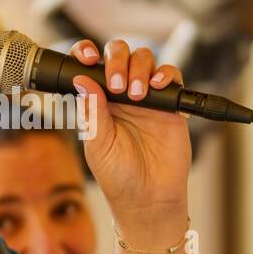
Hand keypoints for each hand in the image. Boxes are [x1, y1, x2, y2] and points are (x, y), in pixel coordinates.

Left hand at [69, 38, 191, 227]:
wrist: (149, 200)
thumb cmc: (119, 177)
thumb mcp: (98, 145)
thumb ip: (92, 112)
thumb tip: (81, 80)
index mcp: (98, 102)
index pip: (90, 67)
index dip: (86, 53)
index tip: (86, 57)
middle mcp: (122, 95)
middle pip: (119, 54)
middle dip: (117, 59)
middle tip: (117, 84)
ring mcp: (147, 98)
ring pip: (145, 59)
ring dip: (138, 68)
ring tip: (136, 94)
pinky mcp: (171, 105)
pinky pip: (171, 77)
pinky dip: (165, 75)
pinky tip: (156, 88)